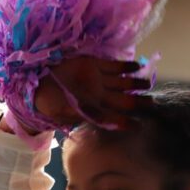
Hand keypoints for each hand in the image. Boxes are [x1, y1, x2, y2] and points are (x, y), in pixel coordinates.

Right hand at [3, 57, 150, 133]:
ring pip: (122, 83)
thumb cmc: (48, 103)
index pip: (112, 117)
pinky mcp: (94, 64)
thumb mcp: (62, 112)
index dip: (125, 121)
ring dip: (135, 83)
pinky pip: (113, 66)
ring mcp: (98, 80)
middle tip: (152, 103)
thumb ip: (81, 116)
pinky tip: (136, 66)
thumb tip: (99, 122)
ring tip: (147, 82)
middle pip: (123, 100)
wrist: (37, 83)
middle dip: (137, 102)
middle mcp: (98, 96)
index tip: (137, 125)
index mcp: (92, 110)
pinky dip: (125, 66)